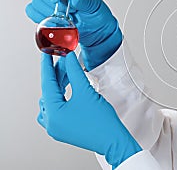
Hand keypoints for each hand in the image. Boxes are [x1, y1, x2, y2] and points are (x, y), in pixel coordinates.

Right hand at [26, 0, 122, 69]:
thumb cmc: (97, 15)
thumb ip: (85, 0)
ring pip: (36, 4)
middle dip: (51, 6)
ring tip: (64, 19)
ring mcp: (49, 4)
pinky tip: (54, 23)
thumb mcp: (95, 7)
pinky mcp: (45, 15)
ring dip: (47, 13)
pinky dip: (40, 19)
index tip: (56, 0)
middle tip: (67, 14)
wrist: (96, 31)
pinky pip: (32, 13)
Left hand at [38, 52, 141, 168]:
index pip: (47, 84)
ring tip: (67, 72)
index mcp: (53, 114)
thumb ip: (75, 72)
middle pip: (50, 92)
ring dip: (59, 85)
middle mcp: (51, 122)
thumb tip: (68, 59)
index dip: (48, 67)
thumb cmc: (102, 122)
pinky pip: (56, 109)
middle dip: (57, 75)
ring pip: (52, 100)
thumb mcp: (86, 91)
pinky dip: (61, 96)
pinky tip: (68, 88)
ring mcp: (56, 127)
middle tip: (63, 60)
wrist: (113, 139)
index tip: (46, 54)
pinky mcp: (63, 129)